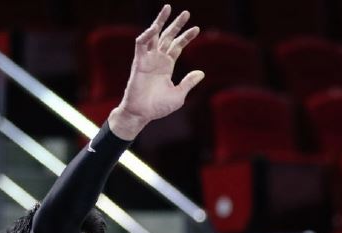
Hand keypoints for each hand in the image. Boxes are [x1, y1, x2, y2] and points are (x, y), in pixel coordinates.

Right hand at [108, 5, 203, 139]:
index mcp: (166, 66)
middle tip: (187, 13)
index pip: (177, 46)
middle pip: (167, 37)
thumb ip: (189, 82)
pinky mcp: (139, 62)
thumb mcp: (179, 94)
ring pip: (154, 35)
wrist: (142, 114)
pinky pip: (141, 44)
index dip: (186, 37)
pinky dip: (147, 34)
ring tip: (168, 8)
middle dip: (176, 24)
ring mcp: (148, 59)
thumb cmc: (158, 107)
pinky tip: (155, 28)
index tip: (197, 29)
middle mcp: (157, 60)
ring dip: (160, 21)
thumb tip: (202, 73)